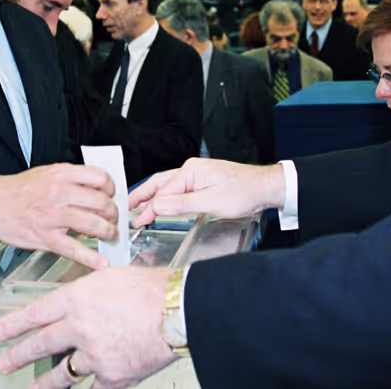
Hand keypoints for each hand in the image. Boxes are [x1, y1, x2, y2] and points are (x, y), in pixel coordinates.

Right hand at [0, 164, 118, 270]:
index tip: (112, 195)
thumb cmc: (19, 190)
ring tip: (110, 235)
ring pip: (93, 224)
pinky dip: (91, 258)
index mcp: (61, 175)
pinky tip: (102, 262)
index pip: (100, 178)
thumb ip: (71, 179)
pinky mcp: (45, 237)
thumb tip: (98, 189)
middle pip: (101, 203)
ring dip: (108, 232)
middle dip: (113, 213)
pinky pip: (74, 249)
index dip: (111, 188)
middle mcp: (58, 193)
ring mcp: (52, 216)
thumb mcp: (46, 174)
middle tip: (113, 219)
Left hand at [0, 267, 176, 388]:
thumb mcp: (110, 276)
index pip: (35, 314)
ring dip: (44, 382)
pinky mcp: (113, 376)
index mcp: (77, 298)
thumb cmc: (151, 289)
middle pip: (41, 344)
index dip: (13, 325)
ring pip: (61, 372)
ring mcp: (94, 354)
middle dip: (18, 355)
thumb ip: (86, 291)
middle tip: (3, 362)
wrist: (177, 309)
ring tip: (32, 388)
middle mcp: (80, 327)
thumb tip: (72, 303)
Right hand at [129, 158, 284, 227]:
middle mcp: (191, 169)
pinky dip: (166, 196)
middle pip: (160, 184)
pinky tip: (162, 202)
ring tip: (138, 205)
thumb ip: (181, 204)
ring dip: (153, 196)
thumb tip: (157, 205)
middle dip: (142, 196)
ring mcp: (197, 175)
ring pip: (168, 186)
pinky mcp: (203, 181)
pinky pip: (178, 188)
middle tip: (126, 207)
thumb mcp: (210, 202)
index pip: (162, 192)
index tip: (137, 220)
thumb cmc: (243, 192)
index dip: (148, 208)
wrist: (264, 187)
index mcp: (190, 171)